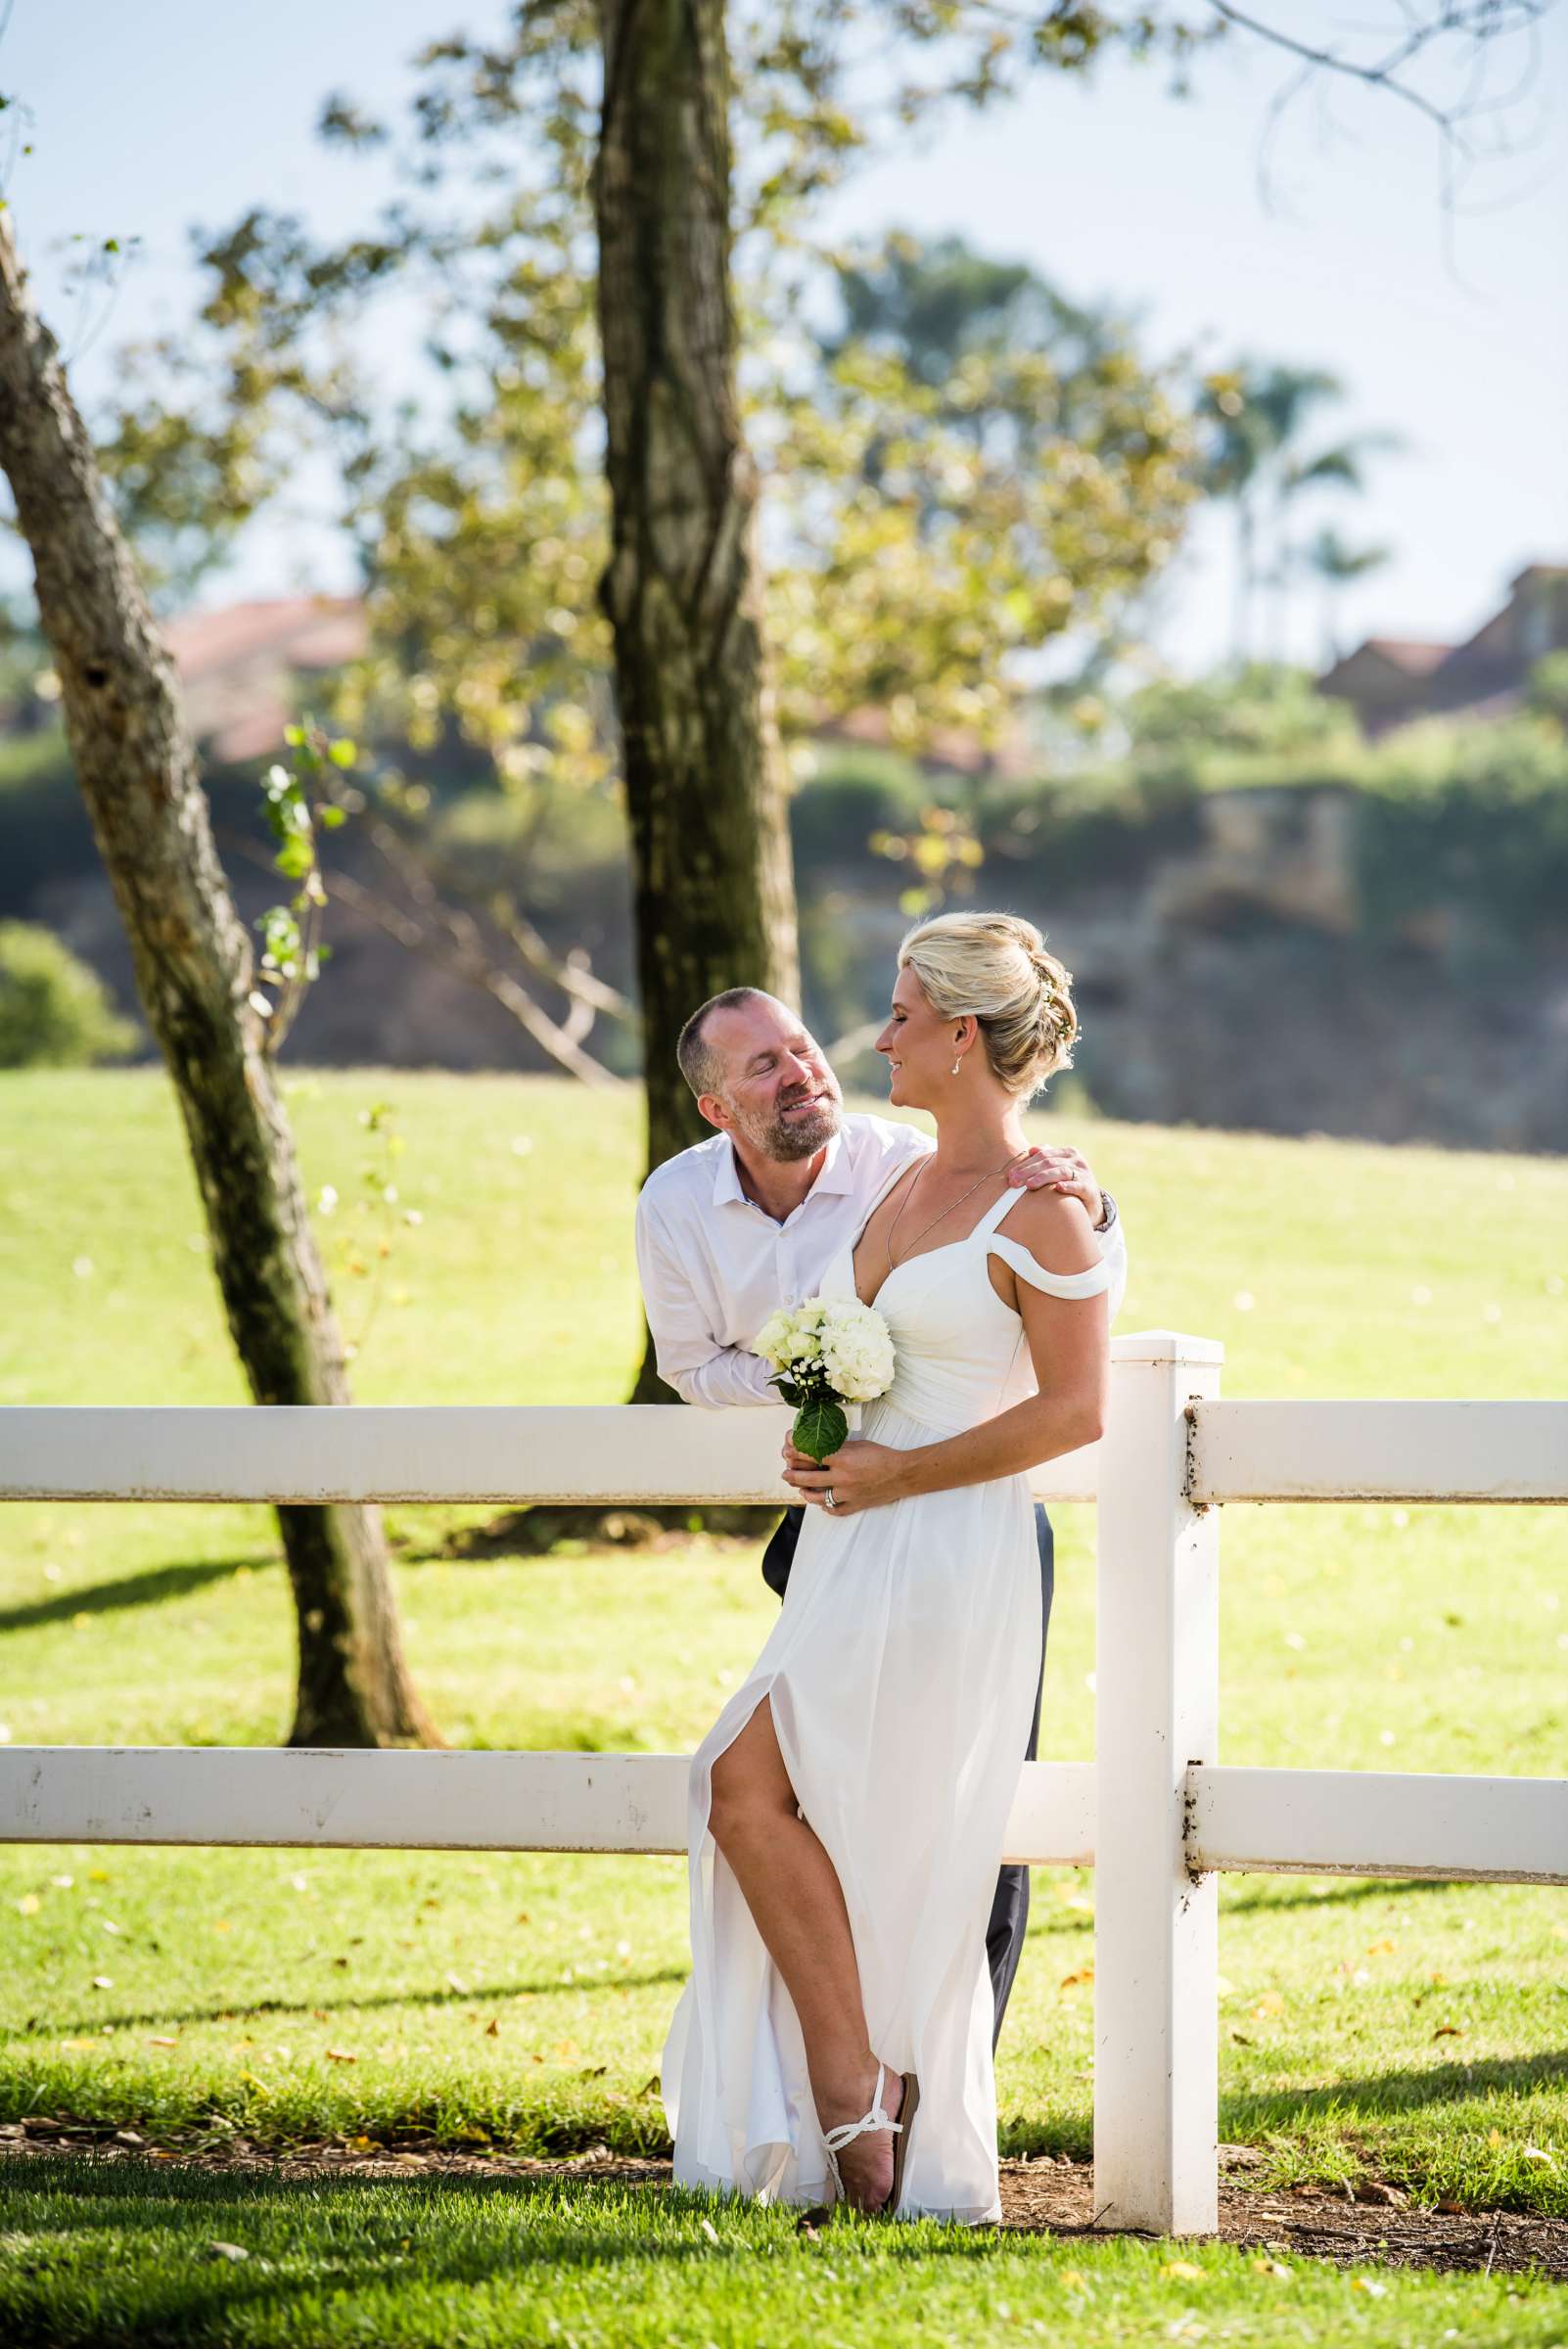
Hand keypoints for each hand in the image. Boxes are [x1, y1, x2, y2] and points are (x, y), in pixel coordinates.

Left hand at [780, 1434, 904, 1516]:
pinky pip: (834, 1510)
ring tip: (800, 1490)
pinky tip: (821, 1504)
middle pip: (808, 1479)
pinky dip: (826, 1507)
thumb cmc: (881, 1456)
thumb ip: (838, 1448)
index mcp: (842, 1459)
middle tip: (785, 1474)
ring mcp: (847, 1494)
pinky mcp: (855, 1505)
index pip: (811, 1456)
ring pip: (818, 1497)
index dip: (795, 1453)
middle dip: (792, 1476)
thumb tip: (820, 1447)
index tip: (787, 1451)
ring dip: (805, 1493)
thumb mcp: (858, 1445)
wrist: (902, 1474)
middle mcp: (842, 1478)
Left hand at [1005, 1143, 1102, 1229]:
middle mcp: (1076, 1160)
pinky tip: (1058, 1188)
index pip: (1042, 1156)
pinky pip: (1078, 1186)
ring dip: (1043, 1178)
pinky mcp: (1090, 1189)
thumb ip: (1046, 1159)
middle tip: (1014, 1182)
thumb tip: (1031, 1149)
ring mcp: (1084, 1174)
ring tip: (1029, 1185)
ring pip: (1060, 1172)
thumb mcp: (1058, 1171)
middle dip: (1029, 1172)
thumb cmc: (1069, 1185)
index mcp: (1067, 1153)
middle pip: (1049, 1163)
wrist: (1091, 1205)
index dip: (1025, 1165)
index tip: (1009, 1176)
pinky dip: (1068, 1186)